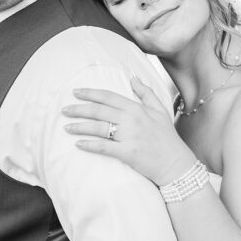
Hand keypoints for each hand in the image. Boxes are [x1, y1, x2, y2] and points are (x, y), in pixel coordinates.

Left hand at [62, 77, 195, 185]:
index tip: (76, 92)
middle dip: (79, 109)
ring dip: (80, 126)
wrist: (176, 163)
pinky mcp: (127, 153)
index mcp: (137, 108)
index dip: (90, 93)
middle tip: (64, 109)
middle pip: (99, 111)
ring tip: (66, 127)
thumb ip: (146, 92)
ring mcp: (129, 136)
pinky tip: (78, 144)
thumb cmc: (167, 137)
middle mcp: (131, 120)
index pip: (108, 97)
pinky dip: (90, 145)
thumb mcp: (160, 110)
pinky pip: (104, 147)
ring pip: (99, 128)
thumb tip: (133, 78)